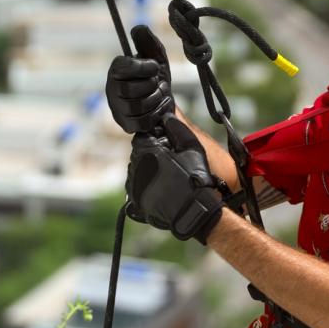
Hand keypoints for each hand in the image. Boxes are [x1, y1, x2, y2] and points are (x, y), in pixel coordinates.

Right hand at [106, 25, 174, 133]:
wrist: (165, 100)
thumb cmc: (156, 76)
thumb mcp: (155, 56)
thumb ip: (147, 42)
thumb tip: (138, 28)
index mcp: (116, 69)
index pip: (123, 67)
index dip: (143, 67)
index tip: (154, 66)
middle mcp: (111, 89)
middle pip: (130, 89)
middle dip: (151, 85)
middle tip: (157, 83)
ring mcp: (117, 108)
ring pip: (136, 106)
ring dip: (156, 99)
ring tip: (160, 93)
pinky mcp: (126, 125)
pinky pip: (141, 122)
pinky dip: (157, 113)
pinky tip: (161, 107)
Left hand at [126, 115, 223, 242]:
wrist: (193, 210)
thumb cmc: (194, 178)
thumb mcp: (191, 147)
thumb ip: (177, 129)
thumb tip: (166, 117)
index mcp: (145, 150)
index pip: (143, 136)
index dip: (156, 139)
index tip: (168, 146)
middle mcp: (135, 167)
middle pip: (139, 153)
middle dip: (151, 154)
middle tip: (171, 162)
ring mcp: (134, 185)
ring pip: (138, 170)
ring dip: (149, 170)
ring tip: (169, 178)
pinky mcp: (136, 201)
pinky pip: (138, 188)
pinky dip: (148, 186)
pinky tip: (163, 188)